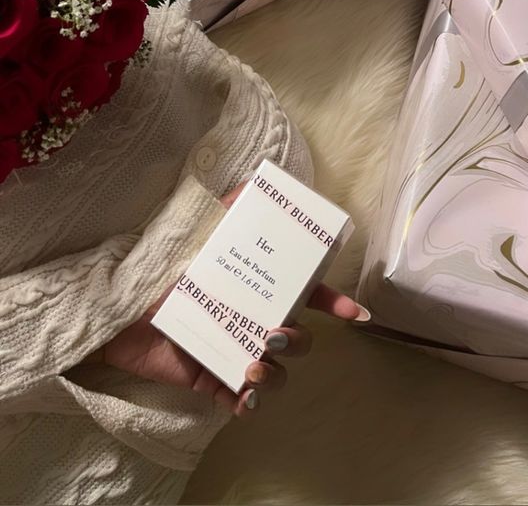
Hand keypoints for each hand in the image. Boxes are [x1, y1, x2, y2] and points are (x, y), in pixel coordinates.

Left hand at [82, 181, 369, 416]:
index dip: (332, 303)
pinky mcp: (209, 380)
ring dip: (274, 376)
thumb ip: (228, 207)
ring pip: (275, 375)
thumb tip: (258, 181)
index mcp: (256, 287)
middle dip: (299, 341)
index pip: (305, 295)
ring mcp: (233, 352)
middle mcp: (252, 321)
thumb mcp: (199, 229)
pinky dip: (248, 404)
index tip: (353, 313)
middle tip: (274, 334)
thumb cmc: (162, 262)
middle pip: (297, 339)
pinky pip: (239, 403)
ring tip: (253, 366)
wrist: (115, 299)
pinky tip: (243, 396)